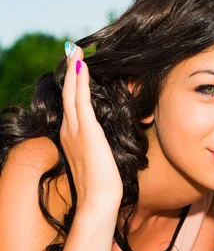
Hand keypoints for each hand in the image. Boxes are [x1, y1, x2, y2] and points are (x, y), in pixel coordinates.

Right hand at [59, 43, 122, 209]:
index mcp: (72, 136)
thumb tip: (110, 137)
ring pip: (72, 93)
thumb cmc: (103, 184)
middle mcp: (70, 130)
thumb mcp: (101, 157)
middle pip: (68, 93)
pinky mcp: (87, 131)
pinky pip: (81, 100)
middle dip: (70, 70)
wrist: (98, 200)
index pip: (72, 104)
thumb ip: (101, 144)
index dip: (73, 84)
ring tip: (75, 50)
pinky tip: (82, 67)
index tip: (77, 67)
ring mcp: (76, 130)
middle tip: (72, 50)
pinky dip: (80, 82)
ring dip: (74, 70)